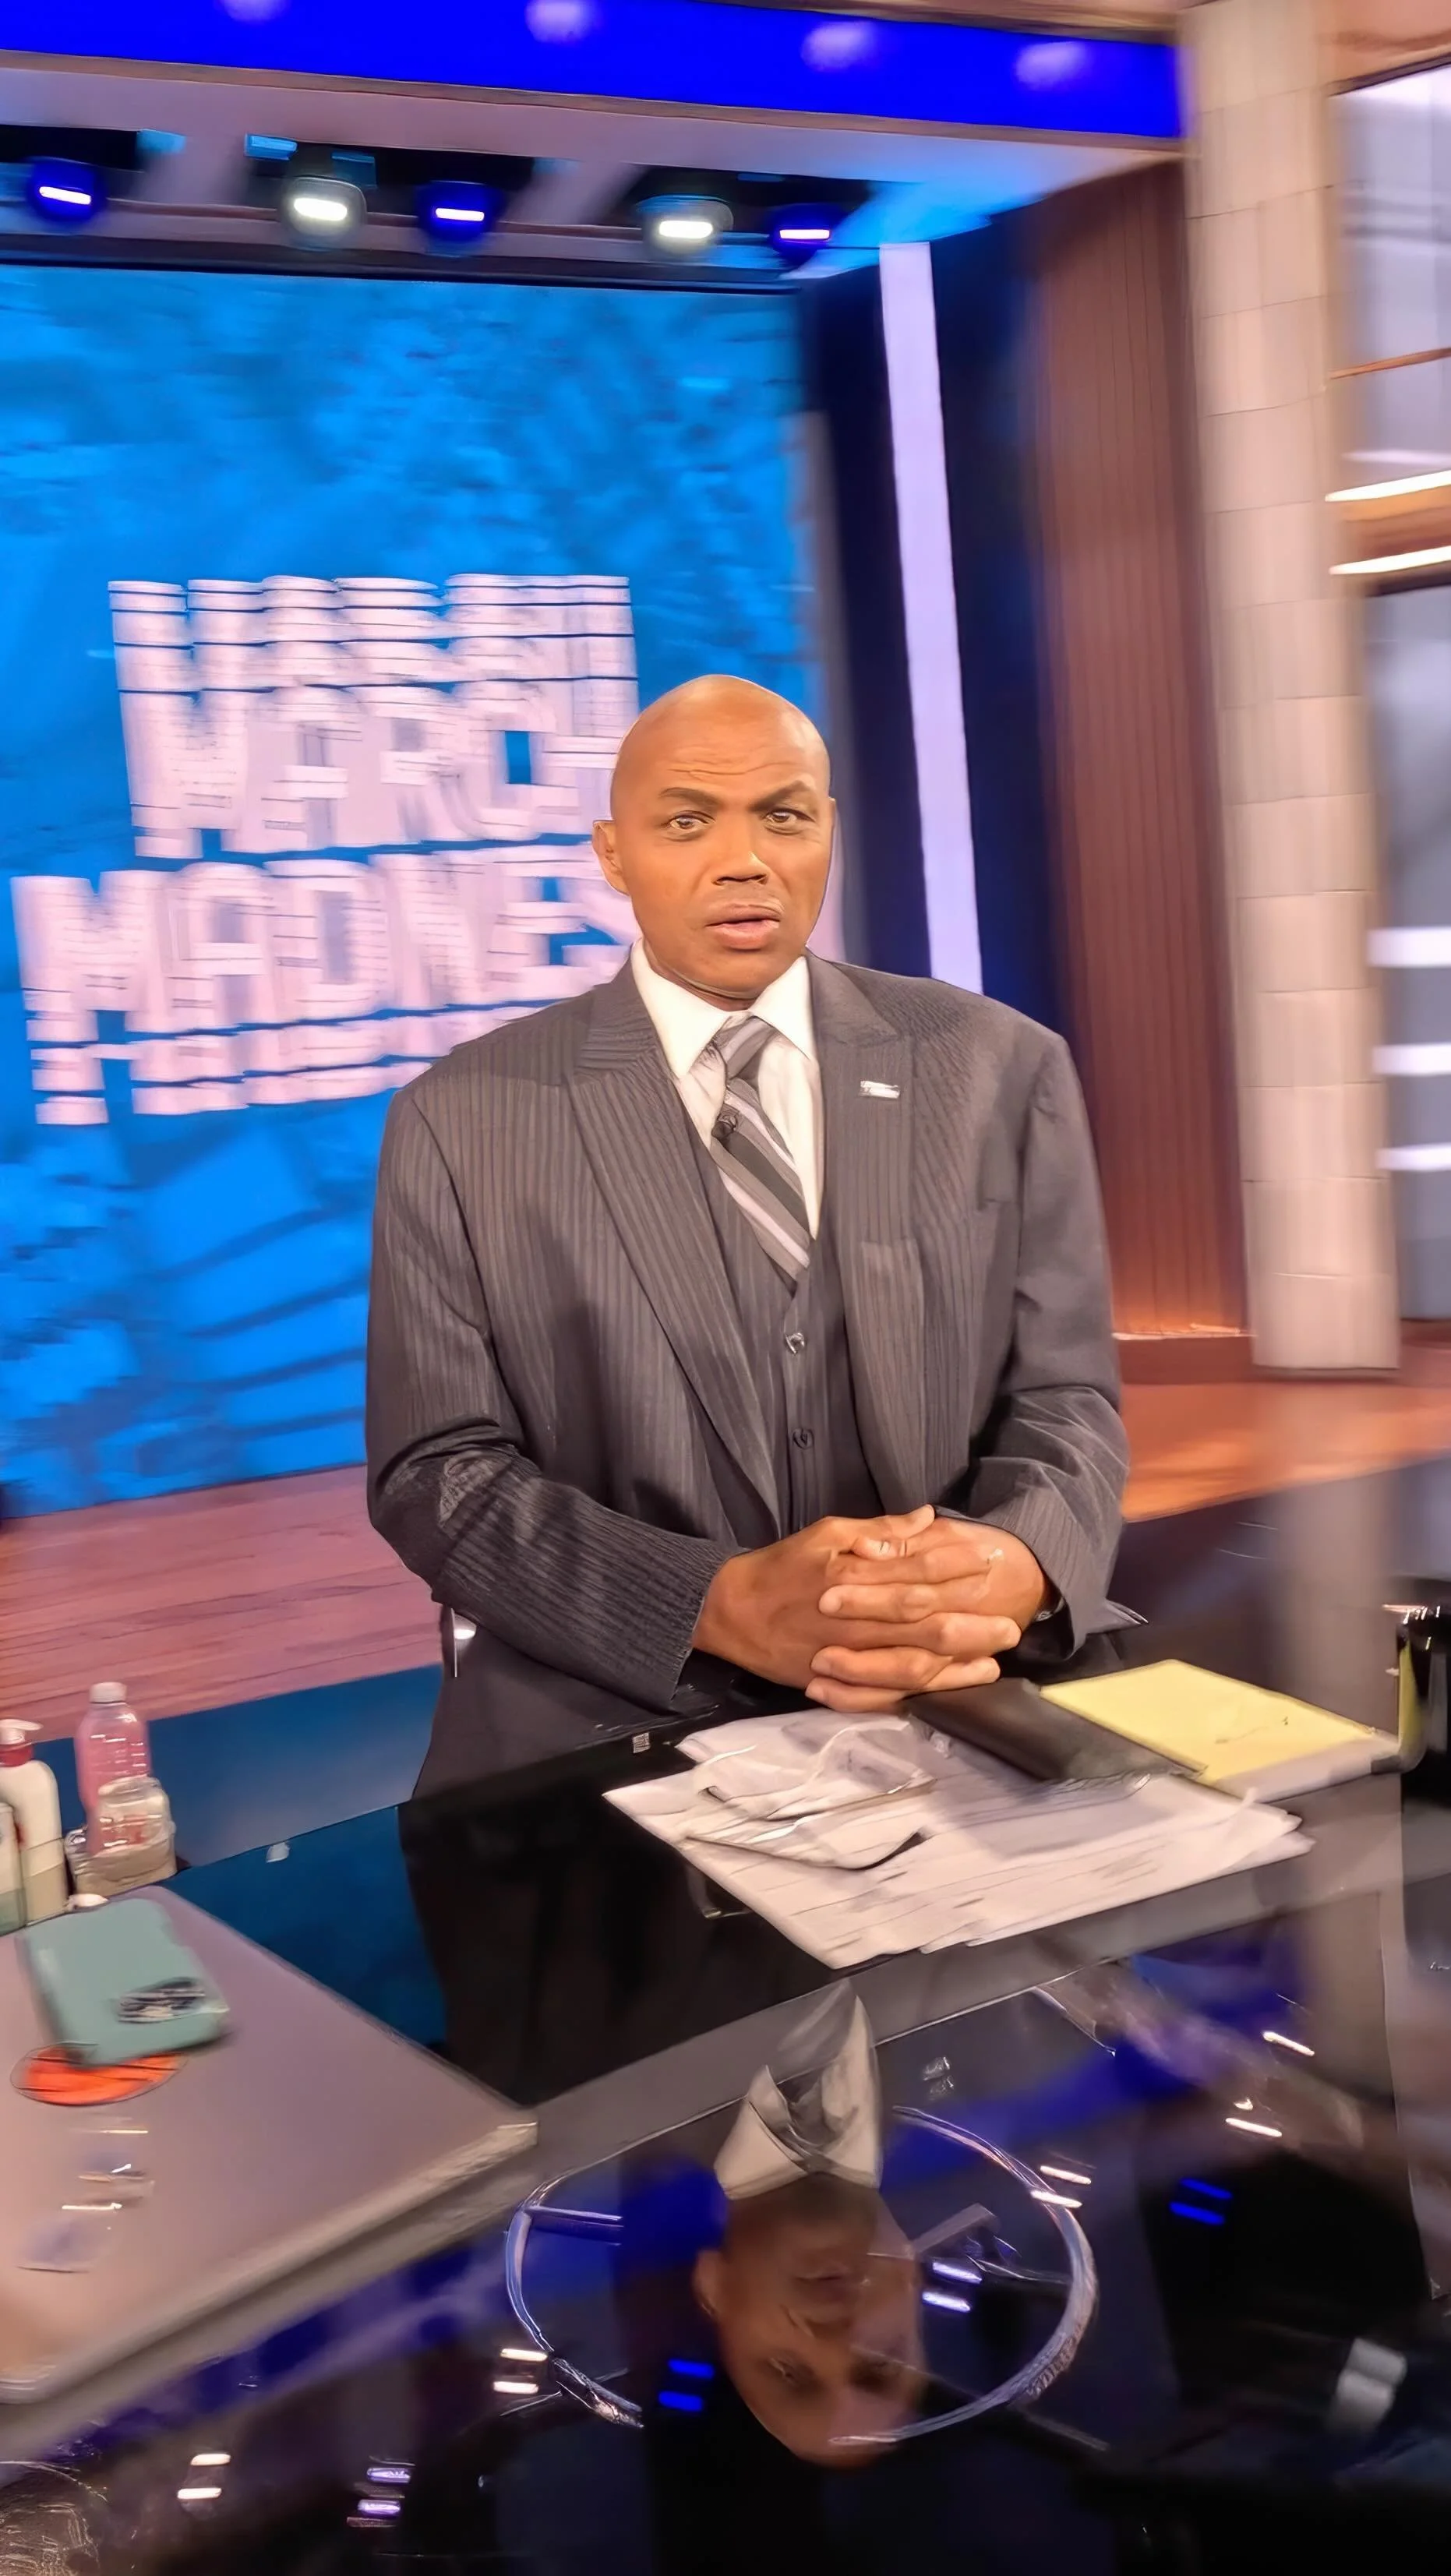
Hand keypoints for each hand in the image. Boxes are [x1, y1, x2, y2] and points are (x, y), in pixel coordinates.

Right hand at [806, 1516, 1048, 1710]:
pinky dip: (923, 1690)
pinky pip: (888, 1692)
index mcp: (854, 1576)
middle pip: (924, 1623)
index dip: (956, 1569)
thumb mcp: (826, 1533)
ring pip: (913, 1663)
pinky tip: (952, 1684)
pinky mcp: (839, 1682)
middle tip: (1011, 1623)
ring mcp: (848, 1656)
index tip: (988, 1563)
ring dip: (958, 1662)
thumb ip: (879, 1529)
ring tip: (995, 1656)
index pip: (916, 1572)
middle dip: (971, 1623)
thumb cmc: (782, 1567)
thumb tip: (927, 1518)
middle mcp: (855, 1619)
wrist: (731, 1613)